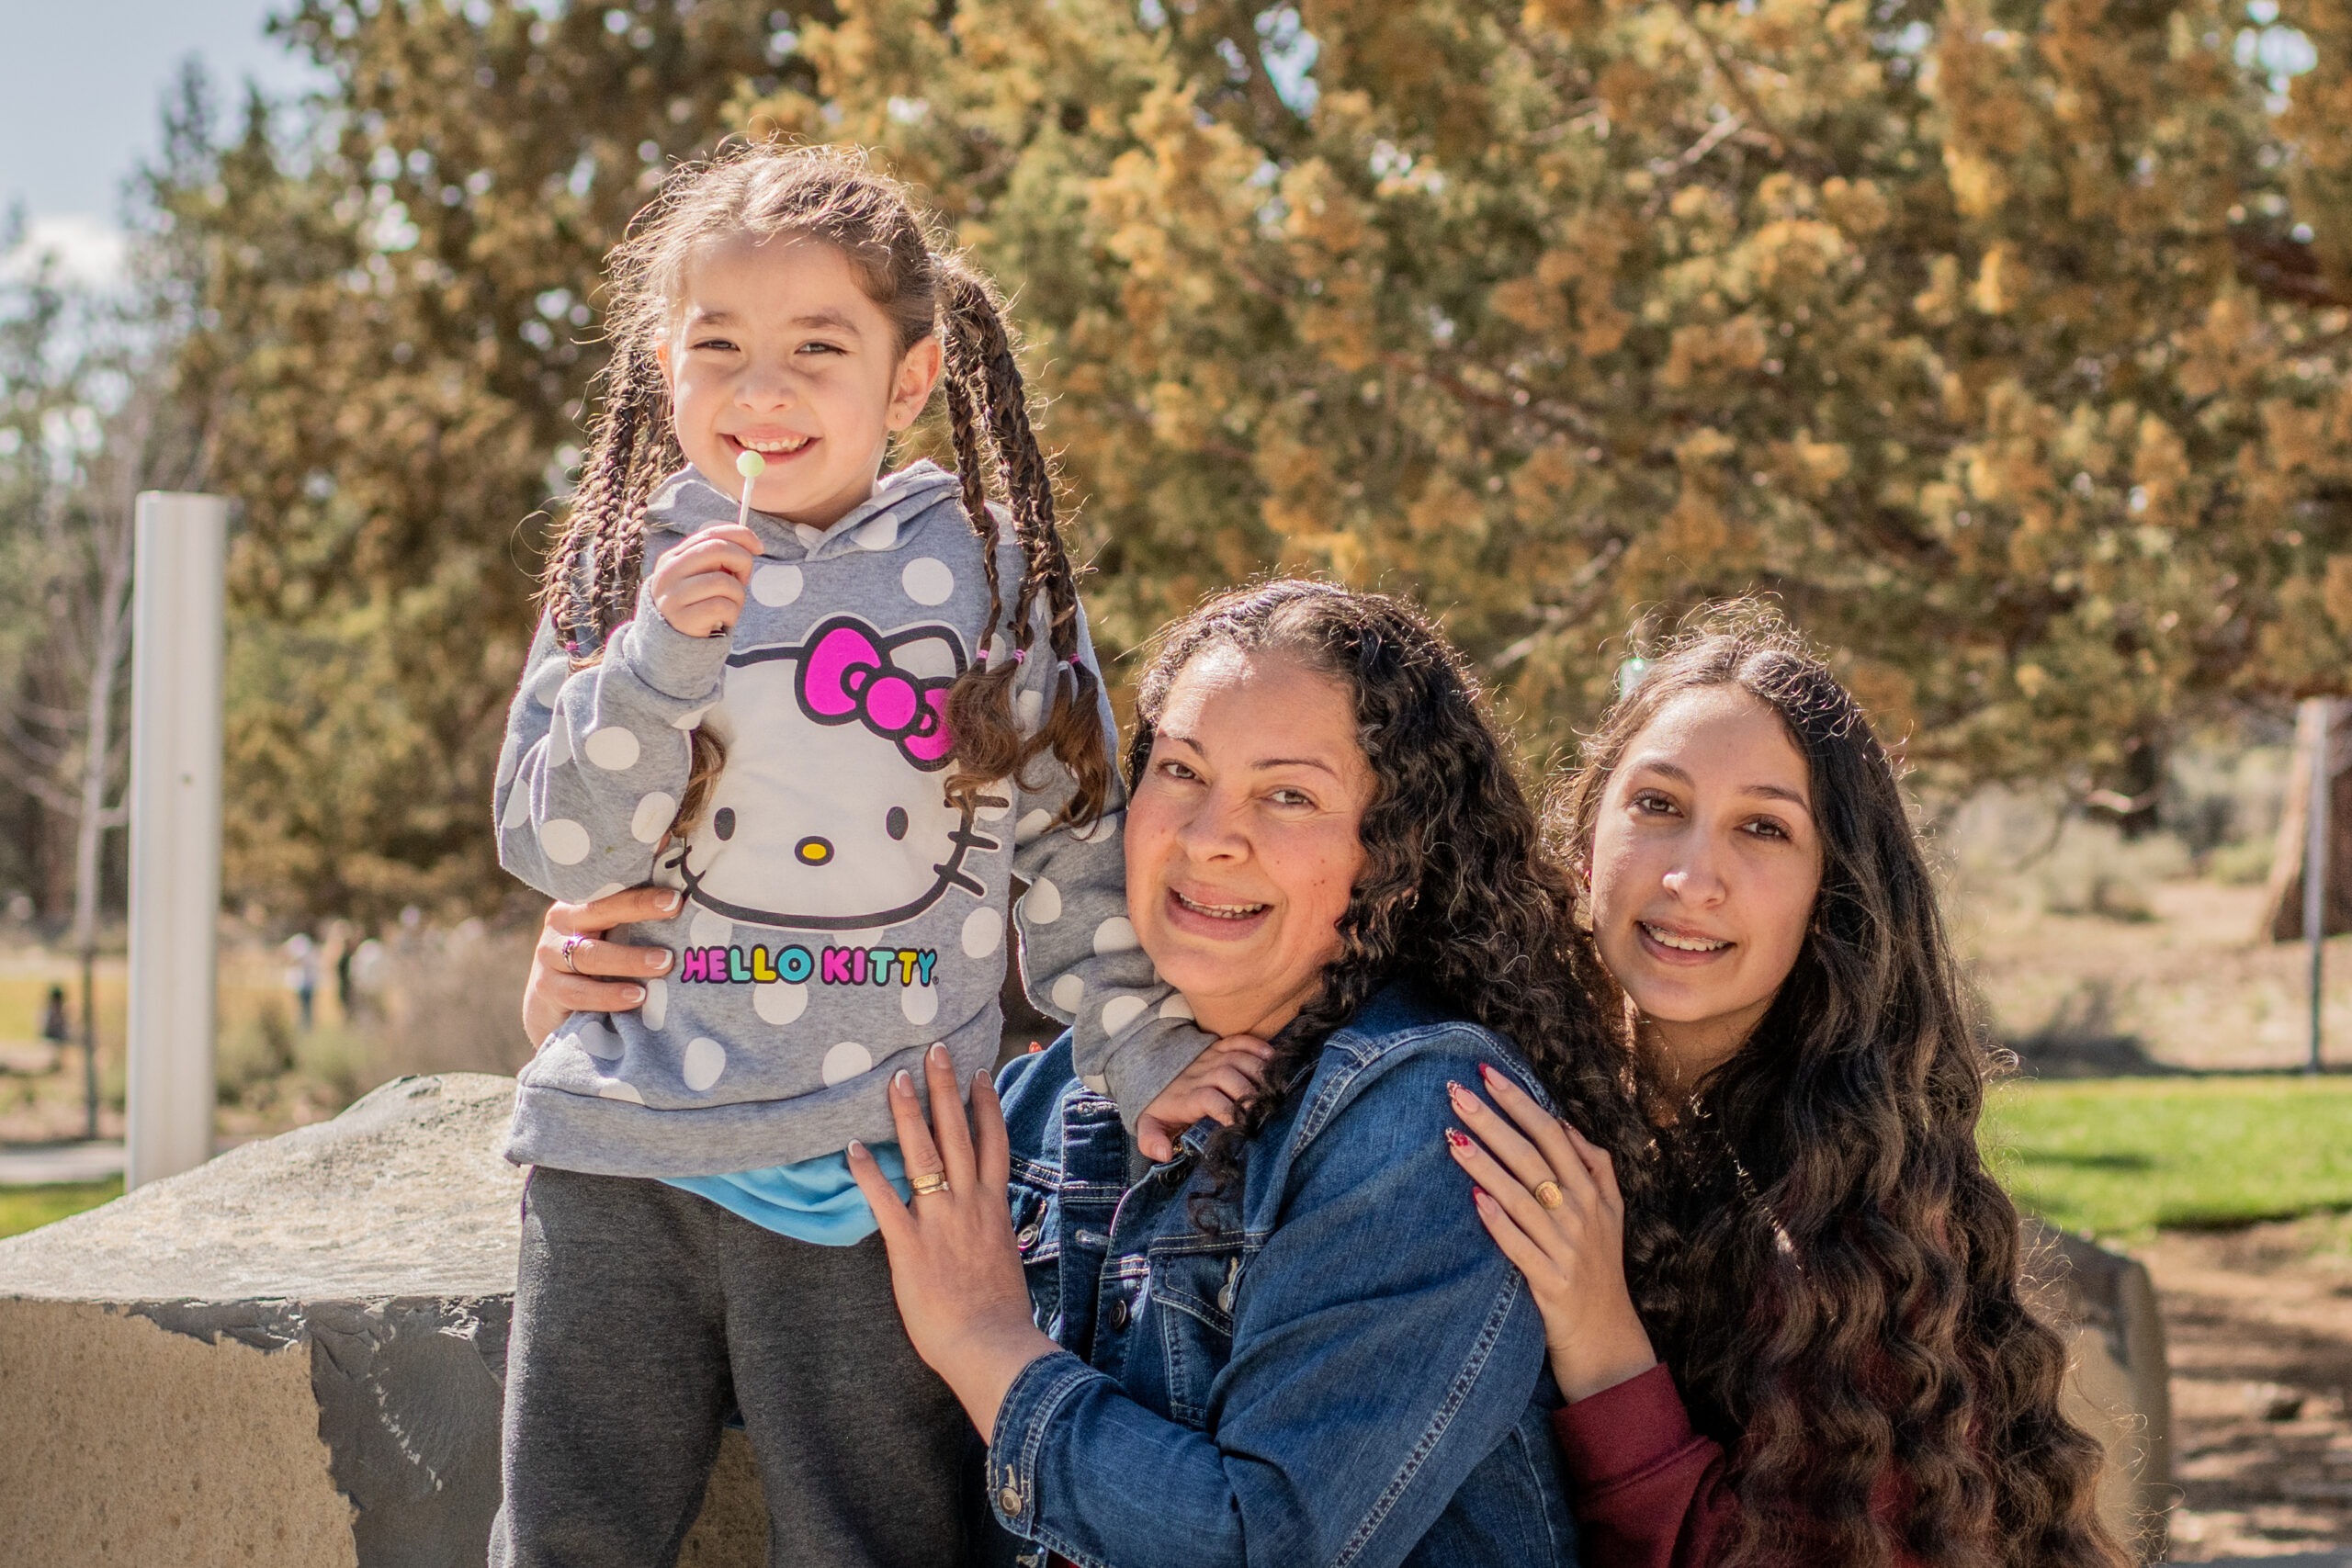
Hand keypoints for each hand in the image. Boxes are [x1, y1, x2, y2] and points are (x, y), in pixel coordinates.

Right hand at [522, 886, 681, 1046]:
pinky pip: (579, 992)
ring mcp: (549, 955)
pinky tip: (637, 996)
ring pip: (590, 955)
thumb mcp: (610, 936)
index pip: (611, 890)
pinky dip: (609, 995)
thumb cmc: (596, 963)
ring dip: (629, 959)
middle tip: (675, 908)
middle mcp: (562, 923)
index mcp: (580, 903)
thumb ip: (636, 919)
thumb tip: (685, 897)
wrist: (551, 1006)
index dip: (641, 890)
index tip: (675, 894)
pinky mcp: (547, 988)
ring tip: (664, 963)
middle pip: (599, 910)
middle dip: (638, 908)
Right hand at [645, 522, 759, 638]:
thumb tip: (751, 545)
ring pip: (723, 581)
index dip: (740, 535)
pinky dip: (732, 613)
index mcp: (673, 557)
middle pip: (718, 549)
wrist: (676, 643)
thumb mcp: (705, 576)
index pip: (710, 533)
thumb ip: (720, 558)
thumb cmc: (699, 605)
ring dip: (737, 595)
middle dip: (742, 562)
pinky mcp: (682, 619)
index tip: (759, 547)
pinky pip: (722, 606)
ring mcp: (672, 595)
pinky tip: (723, 620)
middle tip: (743, 580)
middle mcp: (668, 572)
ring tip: (729, 605)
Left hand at [848, 1045, 1059, 1435]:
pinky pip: (885, 1201)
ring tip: (895, 1078)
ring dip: (909, 1113)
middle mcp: (969, 1203)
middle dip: (945, 1088)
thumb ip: (991, 1231)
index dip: (986, 1105)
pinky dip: (868, 1173)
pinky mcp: (910, 1245)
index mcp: (994, 1206)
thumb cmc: (1000, 1313)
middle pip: (959, 1132)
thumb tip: (985, 1223)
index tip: (979, 1073)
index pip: (994, 1142)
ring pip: (925, 1154)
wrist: (992, 1344)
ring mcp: (940, 1220)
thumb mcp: (1004, 1259)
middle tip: (934, 1050)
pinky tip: (851, 1148)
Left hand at [1133, 1033, 1275, 1161]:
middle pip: (1227, 1076)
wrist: (1150, 1068)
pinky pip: (1238, 1041)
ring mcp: (1209, 1058)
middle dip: (1248, 1092)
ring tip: (1273, 1088)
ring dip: (1257, 1071)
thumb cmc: (1158, 1105)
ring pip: (1236, 1059)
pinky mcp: (1217, 1047)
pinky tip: (1271, 1058)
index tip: (1242, 1125)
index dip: (1227, 1110)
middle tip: (1264, 1109)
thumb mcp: (1148, 1125)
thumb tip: (1164, 1154)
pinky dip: (1256, 1046)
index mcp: (1185, 1097)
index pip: (1207, 1099)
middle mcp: (1199, 1075)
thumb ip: (1150, 1141)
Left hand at [1446, 1063, 1658, 1402]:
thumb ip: (1594, 1165)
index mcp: (1594, 1192)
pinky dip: (1498, 1222)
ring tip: (1451, 1135)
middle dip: (1493, 1120)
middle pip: (1532, 1157)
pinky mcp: (1552, 1283)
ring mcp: (1567, 1249)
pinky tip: (1473, 1199)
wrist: (1609, 1343)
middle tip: (1455, 1091)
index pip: (1553, 1134)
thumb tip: (1563, 1123)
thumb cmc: (1600, 1270)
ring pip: (1520, 1197)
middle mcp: (1582, 1214)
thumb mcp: (1611, 1213)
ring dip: (1484, 1163)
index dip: (1520, 1102)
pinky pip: (1520, 1247)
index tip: (1486, 1073)